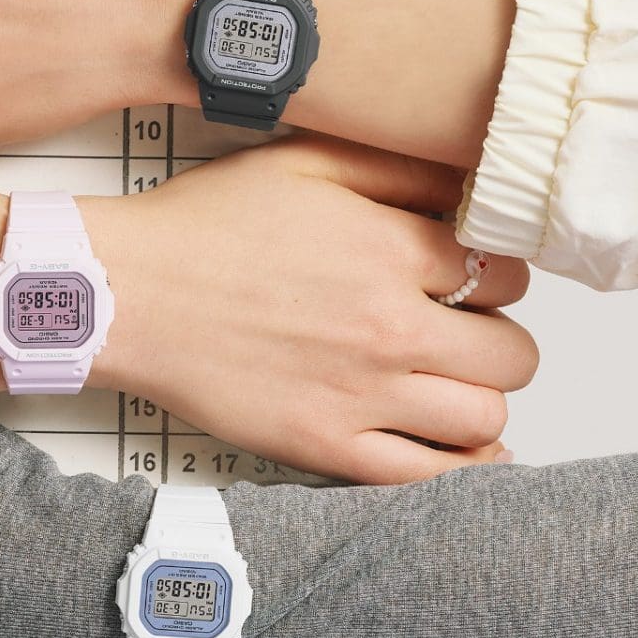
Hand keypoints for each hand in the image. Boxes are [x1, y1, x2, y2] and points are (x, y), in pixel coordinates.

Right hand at [83, 135, 536, 482]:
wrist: (125, 294)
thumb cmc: (202, 229)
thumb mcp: (303, 161)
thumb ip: (397, 167)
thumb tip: (472, 183)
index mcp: (390, 251)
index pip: (506, 274)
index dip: (497, 274)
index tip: (473, 279)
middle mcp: (389, 328)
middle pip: (512, 353)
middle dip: (498, 338)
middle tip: (464, 331)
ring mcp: (360, 395)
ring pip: (484, 415)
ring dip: (479, 397)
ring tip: (447, 382)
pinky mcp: (325, 445)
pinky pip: (430, 476)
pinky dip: (464, 468)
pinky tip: (464, 449)